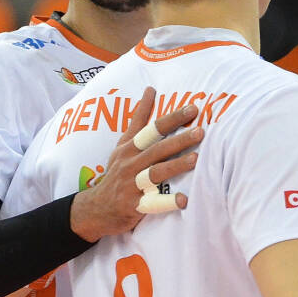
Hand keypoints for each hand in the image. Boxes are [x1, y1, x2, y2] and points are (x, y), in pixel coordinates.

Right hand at [68, 87, 201, 241]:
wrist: (96, 207)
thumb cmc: (117, 171)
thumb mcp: (124, 144)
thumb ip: (139, 119)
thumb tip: (151, 89)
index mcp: (130, 148)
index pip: (152, 129)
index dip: (172, 119)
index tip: (193, 108)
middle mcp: (131, 164)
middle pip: (156, 149)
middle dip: (179, 140)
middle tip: (201, 132)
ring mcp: (132, 185)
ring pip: (155, 173)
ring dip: (175, 166)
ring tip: (195, 159)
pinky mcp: (134, 206)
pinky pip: (152, 204)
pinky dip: (167, 202)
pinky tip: (183, 200)